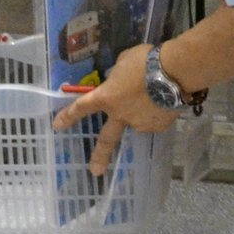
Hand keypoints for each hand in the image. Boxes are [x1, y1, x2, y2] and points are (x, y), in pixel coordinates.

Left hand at [51, 43, 180, 175]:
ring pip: (137, 120)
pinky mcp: (159, 127)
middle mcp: (121, 115)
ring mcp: (140, 124)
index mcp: (107, 97)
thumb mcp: (123, 62)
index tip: (57, 126)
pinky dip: (156, 111)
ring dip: (142, 111)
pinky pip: (154, 120)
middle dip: (100, 156)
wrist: (175, 72)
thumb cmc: (145, 61)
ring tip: (156, 93)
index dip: (68, 116)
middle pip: (107, 139)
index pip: (82, 107)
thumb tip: (121, 81)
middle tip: (95, 171)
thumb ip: (118, 76)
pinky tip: (165, 99)